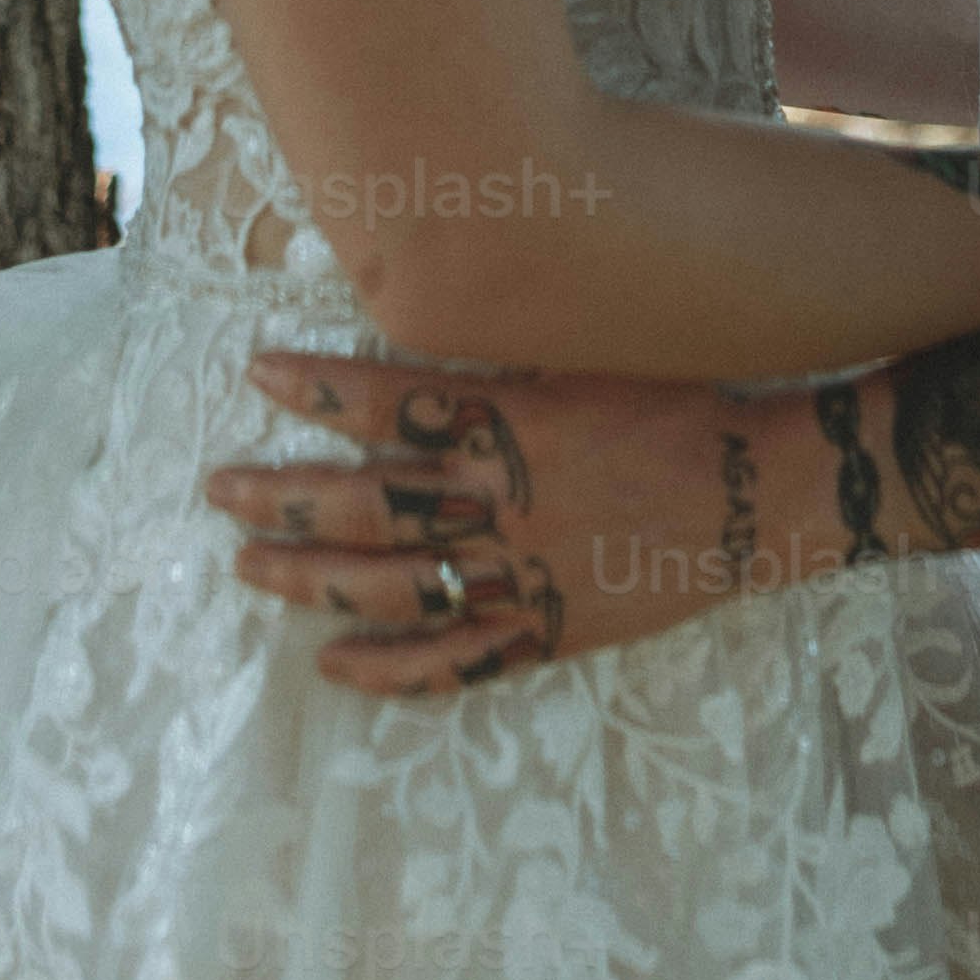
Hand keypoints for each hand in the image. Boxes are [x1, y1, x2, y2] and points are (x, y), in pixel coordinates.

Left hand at [207, 351, 804, 696]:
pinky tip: (332, 664)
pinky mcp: (548, 631)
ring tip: (248, 568)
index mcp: (513, 425)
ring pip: (394, 586)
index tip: (256, 373)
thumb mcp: (589, 356)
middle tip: (220, 491)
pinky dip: (389, 668)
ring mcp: (523, 576)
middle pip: (372, 505)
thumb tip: (430, 311)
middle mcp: (505, 502)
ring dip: (312, 578)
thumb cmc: (677, 404)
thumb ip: (505, 356)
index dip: (320, 389)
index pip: (392, 404)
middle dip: (287, 498)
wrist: (759, 491)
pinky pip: (454, 662)